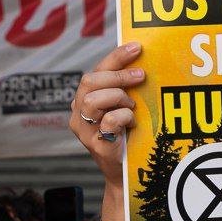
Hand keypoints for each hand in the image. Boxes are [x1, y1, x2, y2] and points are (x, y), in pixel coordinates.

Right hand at [69, 43, 144, 183]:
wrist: (125, 173)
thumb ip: (125, 90)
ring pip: (93, 100)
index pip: (96, 71)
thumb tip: (143, 64)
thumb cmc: (126, 137)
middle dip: (118, 76)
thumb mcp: (123, 108)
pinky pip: (108, 121)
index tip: (137, 47)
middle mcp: (78, 113)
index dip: (116, 57)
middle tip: (141, 76)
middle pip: (89, 82)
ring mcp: (84, 130)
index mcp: (84, 100)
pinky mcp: (97, 145)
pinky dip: (124, 117)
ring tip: (132, 106)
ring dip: (119, 98)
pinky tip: (132, 122)